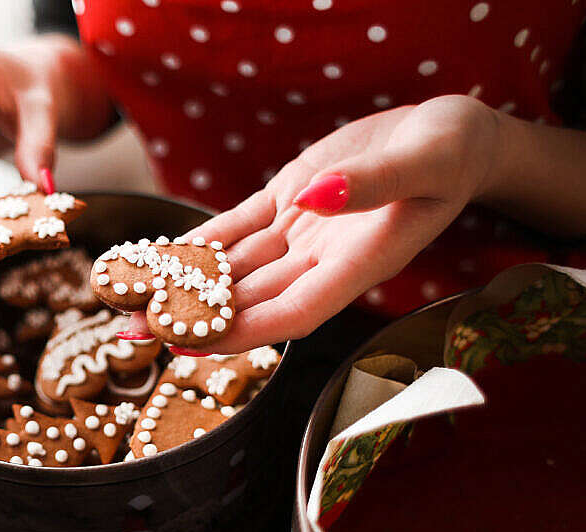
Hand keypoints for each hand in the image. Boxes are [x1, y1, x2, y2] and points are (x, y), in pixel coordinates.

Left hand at [143, 95, 503, 352]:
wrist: (450, 135)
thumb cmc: (453, 152)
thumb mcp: (427, 162)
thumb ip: (373, 185)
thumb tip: (314, 198)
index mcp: (360, 265)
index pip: (293, 313)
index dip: (243, 332)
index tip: (191, 343)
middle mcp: (323, 261)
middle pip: (251, 301)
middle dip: (194, 317)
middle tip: (136, 330)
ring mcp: (301, 233)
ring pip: (234, 268)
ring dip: (185, 283)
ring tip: (132, 296)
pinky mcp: (288, 202)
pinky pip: (237, 228)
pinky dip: (202, 241)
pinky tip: (163, 253)